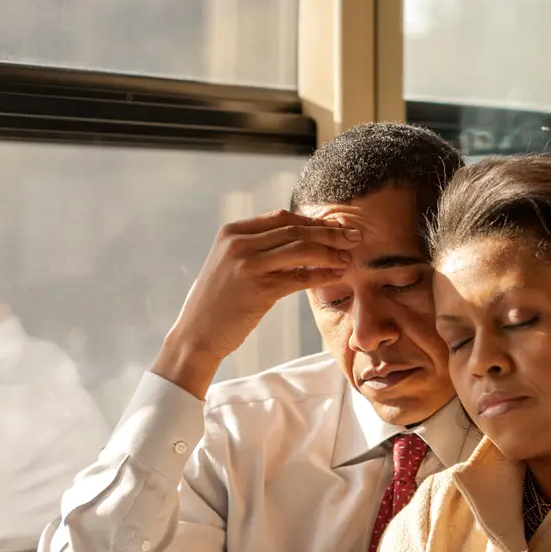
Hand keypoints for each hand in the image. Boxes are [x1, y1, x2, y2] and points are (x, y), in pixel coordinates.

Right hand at [153, 210, 360, 398]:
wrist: (196, 334)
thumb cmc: (218, 302)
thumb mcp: (230, 264)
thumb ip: (257, 248)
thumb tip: (300, 240)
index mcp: (232, 232)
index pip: (282, 217)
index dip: (313, 221)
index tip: (336, 227)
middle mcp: (238, 244)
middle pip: (295, 230)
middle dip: (329, 233)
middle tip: (354, 237)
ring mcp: (247, 265)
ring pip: (301, 250)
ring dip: (330, 252)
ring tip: (349, 257)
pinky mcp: (258, 290)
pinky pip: (299, 277)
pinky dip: (322, 274)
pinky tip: (336, 275)